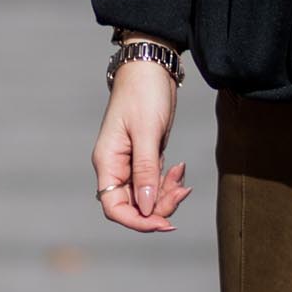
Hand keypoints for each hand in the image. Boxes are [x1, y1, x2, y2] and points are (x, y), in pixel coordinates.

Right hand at [92, 59, 190, 233]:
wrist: (151, 67)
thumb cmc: (144, 94)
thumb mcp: (147, 133)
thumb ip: (146, 171)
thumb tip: (147, 209)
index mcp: (107, 162)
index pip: (114, 207)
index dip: (137, 221)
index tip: (163, 223)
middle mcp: (116, 167)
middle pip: (134, 206)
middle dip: (160, 207)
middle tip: (182, 192)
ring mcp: (131, 163)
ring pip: (148, 196)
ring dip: (168, 194)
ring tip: (183, 179)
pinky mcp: (146, 157)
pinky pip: (156, 182)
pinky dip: (170, 182)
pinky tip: (181, 169)